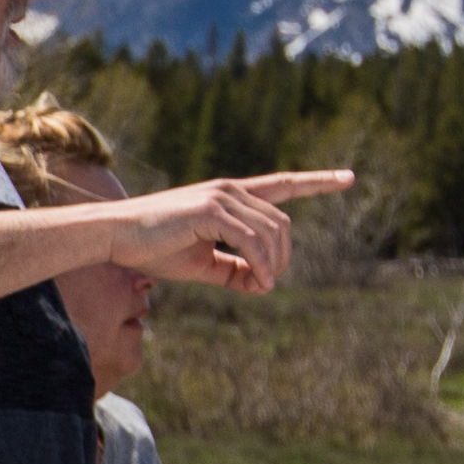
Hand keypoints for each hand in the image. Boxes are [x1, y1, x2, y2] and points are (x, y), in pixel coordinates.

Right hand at [100, 172, 353, 295]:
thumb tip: (264, 285)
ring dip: (274, 264)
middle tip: (268, 283)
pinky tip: (257, 281)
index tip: (348, 178)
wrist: (114, 236)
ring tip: (262, 285)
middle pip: (282, 222)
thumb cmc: (152, 248)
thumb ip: (233, 270)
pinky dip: (260, 264)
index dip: (318, 182)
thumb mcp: (200, 264)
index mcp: (230, 197)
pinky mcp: (210, 209)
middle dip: (284, 255)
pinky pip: (251, 240)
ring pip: (272, 231)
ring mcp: (221, 196)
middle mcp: (230, 190)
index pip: (282, 185)